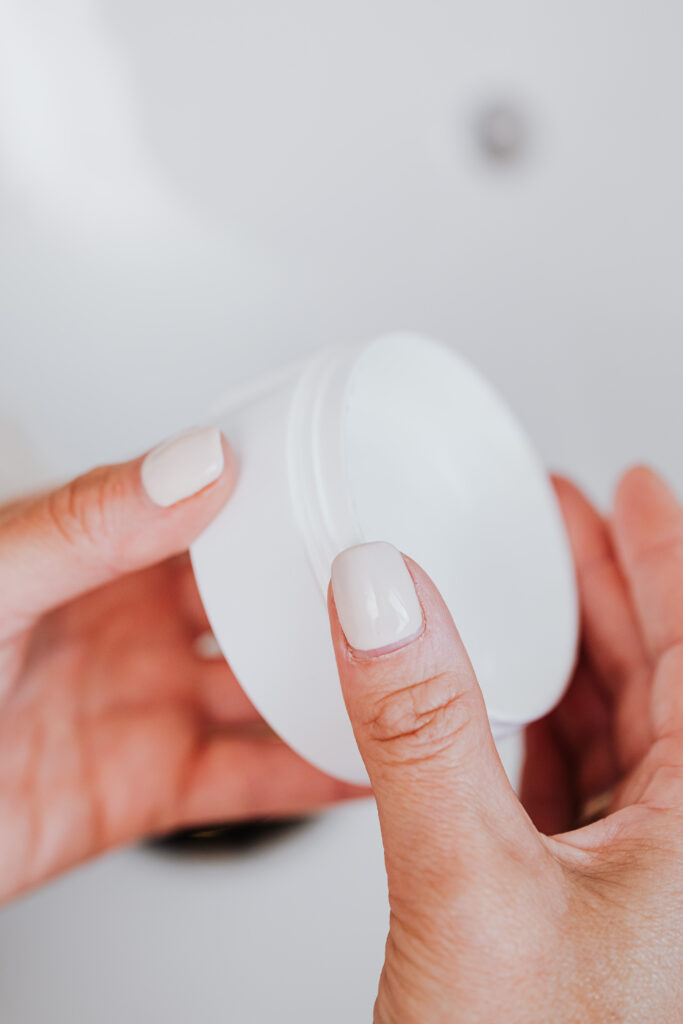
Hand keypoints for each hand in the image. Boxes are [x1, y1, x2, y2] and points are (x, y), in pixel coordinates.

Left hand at [0, 427, 357, 902]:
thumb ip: (90, 523)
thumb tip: (194, 465)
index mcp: (95, 555)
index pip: (210, 511)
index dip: (280, 498)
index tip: (354, 486)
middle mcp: (129, 626)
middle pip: (253, 601)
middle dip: (322, 591)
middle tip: (403, 582)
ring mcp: (143, 706)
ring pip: (264, 691)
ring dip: (332, 683)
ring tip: (410, 667)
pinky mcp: (146, 787)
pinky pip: (246, 780)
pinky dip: (309, 779)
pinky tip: (362, 765)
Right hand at [328, 467, 682, 1022]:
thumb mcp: (469, 893)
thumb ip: (421, 731)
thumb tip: (383, 595)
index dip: (663, 553)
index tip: (628, 486)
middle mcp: (682, 856)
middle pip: (655, 679)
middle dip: (603, 588)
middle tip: (556, 518)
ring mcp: (635, 888)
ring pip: (607, 731)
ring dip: (561, 655)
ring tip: (516, 590)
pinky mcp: (575, 915)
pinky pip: (561, 788)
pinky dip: (522, 730)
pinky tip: (486, 699)